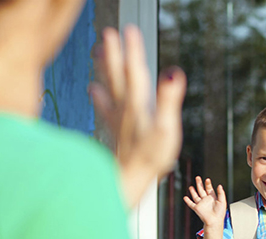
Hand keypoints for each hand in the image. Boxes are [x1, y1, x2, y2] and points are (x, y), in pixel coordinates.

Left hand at [90, 26, 185, 206]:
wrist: (128, 182)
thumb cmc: (149, 159)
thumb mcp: (167, 129)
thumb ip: (169, 100)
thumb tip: (173, 72)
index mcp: (138, 105)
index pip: (135, 71)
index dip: (133, 50)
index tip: (129, 29)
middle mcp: (125, 109)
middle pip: (117, 75)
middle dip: (113, 53)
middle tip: (108, 32)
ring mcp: (118, 120)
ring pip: (109, 87)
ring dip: (104, 68)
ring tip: (97, 51)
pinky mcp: (115, 131)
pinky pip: (105, 107)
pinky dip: (98, 95)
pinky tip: (92, 88)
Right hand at [183, 177, 226, 227]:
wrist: (215, 221)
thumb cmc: (220, 213)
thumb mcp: (222, 201)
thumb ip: (221, 193)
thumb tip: (219, 185)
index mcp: (212, 198)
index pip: (209, 189)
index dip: (208, 184)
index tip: (207, 179)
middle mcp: (206, 200)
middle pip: (201, 190)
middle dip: (199, 184)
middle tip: (197, 178)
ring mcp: (201, 204)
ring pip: (195, 196)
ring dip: (193, 191)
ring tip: (191, 187)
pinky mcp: (197, 208)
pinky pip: (191, 204)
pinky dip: (187, 201)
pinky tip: (185, 197)